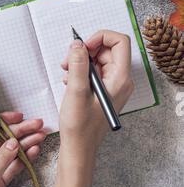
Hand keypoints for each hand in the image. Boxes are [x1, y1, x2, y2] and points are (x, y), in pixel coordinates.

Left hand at [0, 111, 44, 186]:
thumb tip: (12, 141)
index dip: (0, 120)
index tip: (17, 116)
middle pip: (0, 139)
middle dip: (19, 131)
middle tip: (37, 124)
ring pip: (9, 151)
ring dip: (26, 143)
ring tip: (41, 135)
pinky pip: (12, 166)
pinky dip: (24, 158)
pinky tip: (34, 151)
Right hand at [51, 30, 133, 186]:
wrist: (78, 148)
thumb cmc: (80, 127)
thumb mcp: (76, 91)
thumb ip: (78, 64)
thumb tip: (78, 44)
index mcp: (120, 79)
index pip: (119, 41)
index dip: (101, 37)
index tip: (83, 47)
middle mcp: (120, 80)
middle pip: (107, 49)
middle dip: (86, 50)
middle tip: (68, 61)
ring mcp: (112, 85)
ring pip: (98, 59)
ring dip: (80, 61)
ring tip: (66, 72)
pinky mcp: (103, 90)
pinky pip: (94, 70)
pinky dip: (80, 70)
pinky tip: (68, 81)